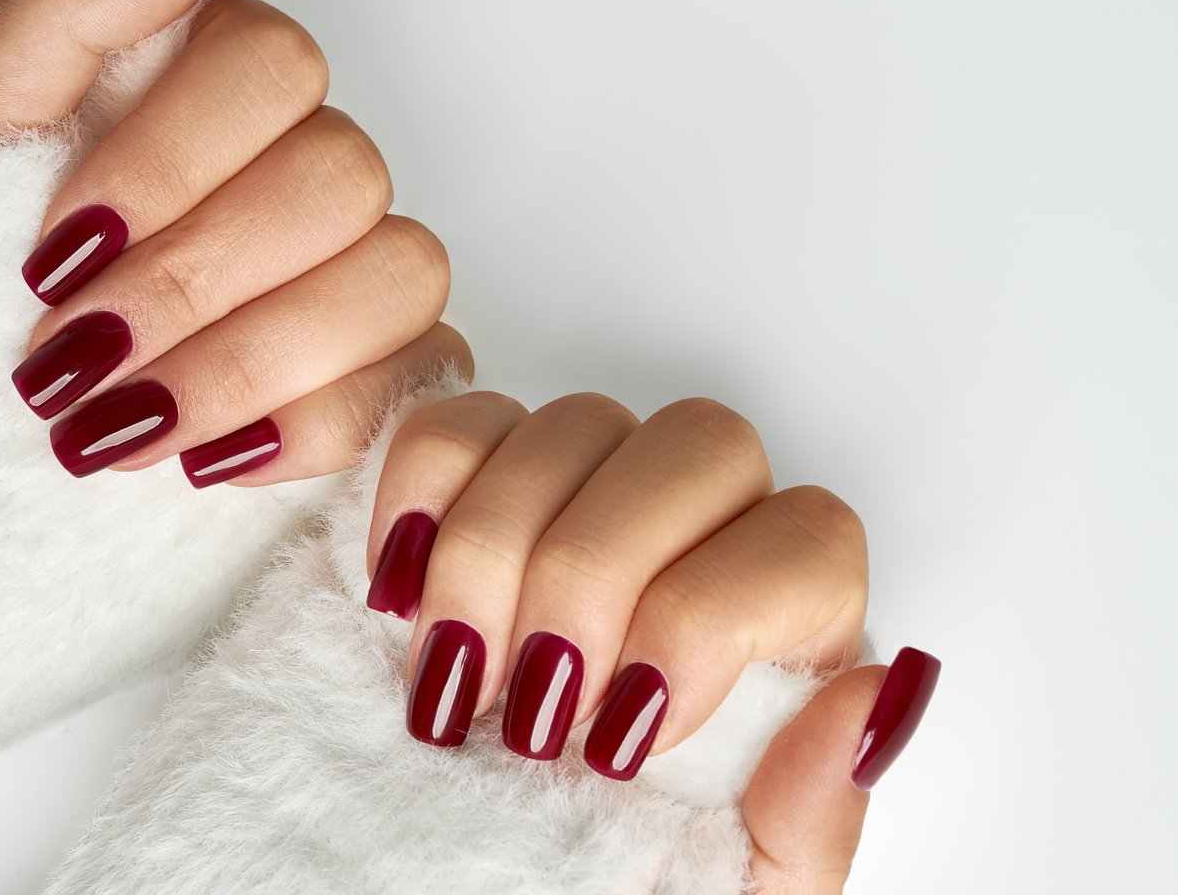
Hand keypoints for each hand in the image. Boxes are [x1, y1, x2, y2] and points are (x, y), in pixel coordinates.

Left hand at [0, 0, 467, 486]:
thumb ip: (75, 1)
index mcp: (216, 82)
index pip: (271, 66)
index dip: (166, 164)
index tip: (56, 250)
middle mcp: (304, 163)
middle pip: (336, 175)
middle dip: (187, 284)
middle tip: (70, 358)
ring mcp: (358, 271)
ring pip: (393, 277)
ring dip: (238, 365)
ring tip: (118, 424)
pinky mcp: (380, 376)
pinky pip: (402, 389)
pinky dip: (295, 433)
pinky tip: (198, 455)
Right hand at [365, 391, 939, 891]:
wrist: (490, 884)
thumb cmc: (626, 884)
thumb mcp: (725, 893)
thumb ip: (807, 823)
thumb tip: (871, 701)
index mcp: (789, 633)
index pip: (809, 541)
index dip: (709, 617)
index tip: (618, 735)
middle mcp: (702, 534)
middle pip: (700, 448)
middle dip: (593, 571)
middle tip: (528, 705)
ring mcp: (589, 492)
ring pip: (576, 422)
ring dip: (494, 553)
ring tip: (454, 680)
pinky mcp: (477, 481)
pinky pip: (460, 424)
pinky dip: (420, 496)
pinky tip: (400, 595)